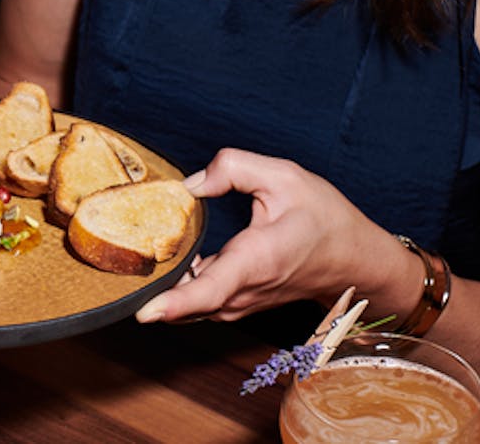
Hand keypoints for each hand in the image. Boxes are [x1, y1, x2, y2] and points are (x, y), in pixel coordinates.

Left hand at [135, 148, 398, 322]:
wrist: (356, 261)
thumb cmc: (326, 219)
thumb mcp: (286, 177)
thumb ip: (236, 168)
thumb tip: (192, 183)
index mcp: (256, 260)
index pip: (210, 291)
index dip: (176, 302)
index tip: (144, 311)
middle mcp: (244, 290)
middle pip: (187, 303)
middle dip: (152, 290)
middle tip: (123, 264)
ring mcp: (239, 304)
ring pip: (188, 306)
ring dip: (164, 288)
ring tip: (142, 258)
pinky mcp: (235, 305)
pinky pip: (197, 303)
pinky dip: (178, 289)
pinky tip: (167, 262)